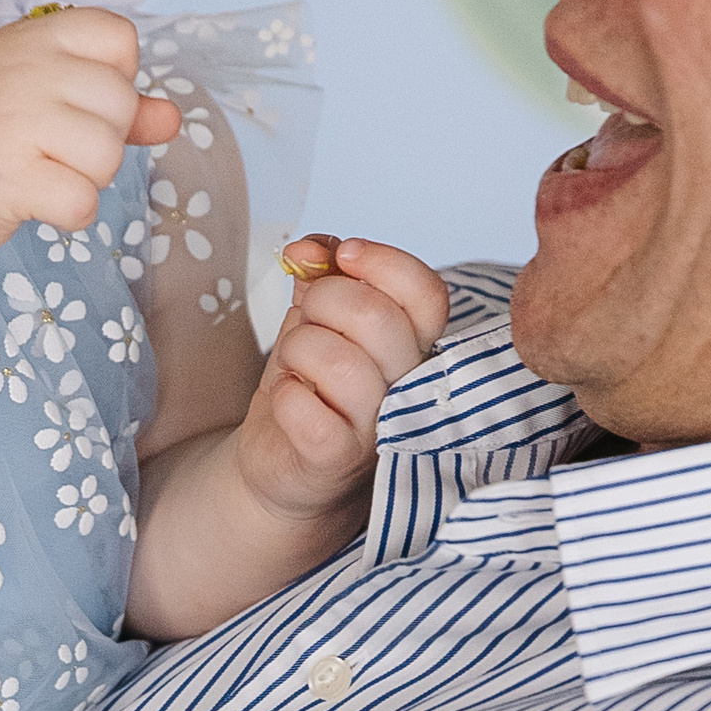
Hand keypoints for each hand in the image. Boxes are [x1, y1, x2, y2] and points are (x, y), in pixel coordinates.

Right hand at [0, 9, 181, 262]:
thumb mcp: (47, 101)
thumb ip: (115, 106)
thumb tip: (172, 118)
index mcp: (34, 38)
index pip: (120, 38)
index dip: (117, 79)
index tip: (77, 103)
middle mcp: (22, 68)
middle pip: (120, 103)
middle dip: (102, 139)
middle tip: (51, 149)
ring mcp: (11, 120)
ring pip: (107, 155)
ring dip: (86, 178)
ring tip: (41, 172)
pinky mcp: (6, 176)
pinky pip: (83, 201)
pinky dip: (69, 213)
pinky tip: (34, 201)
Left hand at [238, 237, 449, 529]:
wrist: (282, 460)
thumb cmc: (311, 385)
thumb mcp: (317, 317)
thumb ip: (322, 273)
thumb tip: (311, 251)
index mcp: (414, 343)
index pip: (427, 293)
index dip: (383, 262)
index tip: (344, 256)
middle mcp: (408, 386)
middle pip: (376, 317)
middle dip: (324, 301)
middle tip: (307, 320)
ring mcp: (377, 427)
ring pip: (339, 362)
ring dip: (299, 348)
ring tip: (295, 365)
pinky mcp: (337, 459)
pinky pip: (310, 413)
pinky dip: (286, 395)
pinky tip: (288, 397)